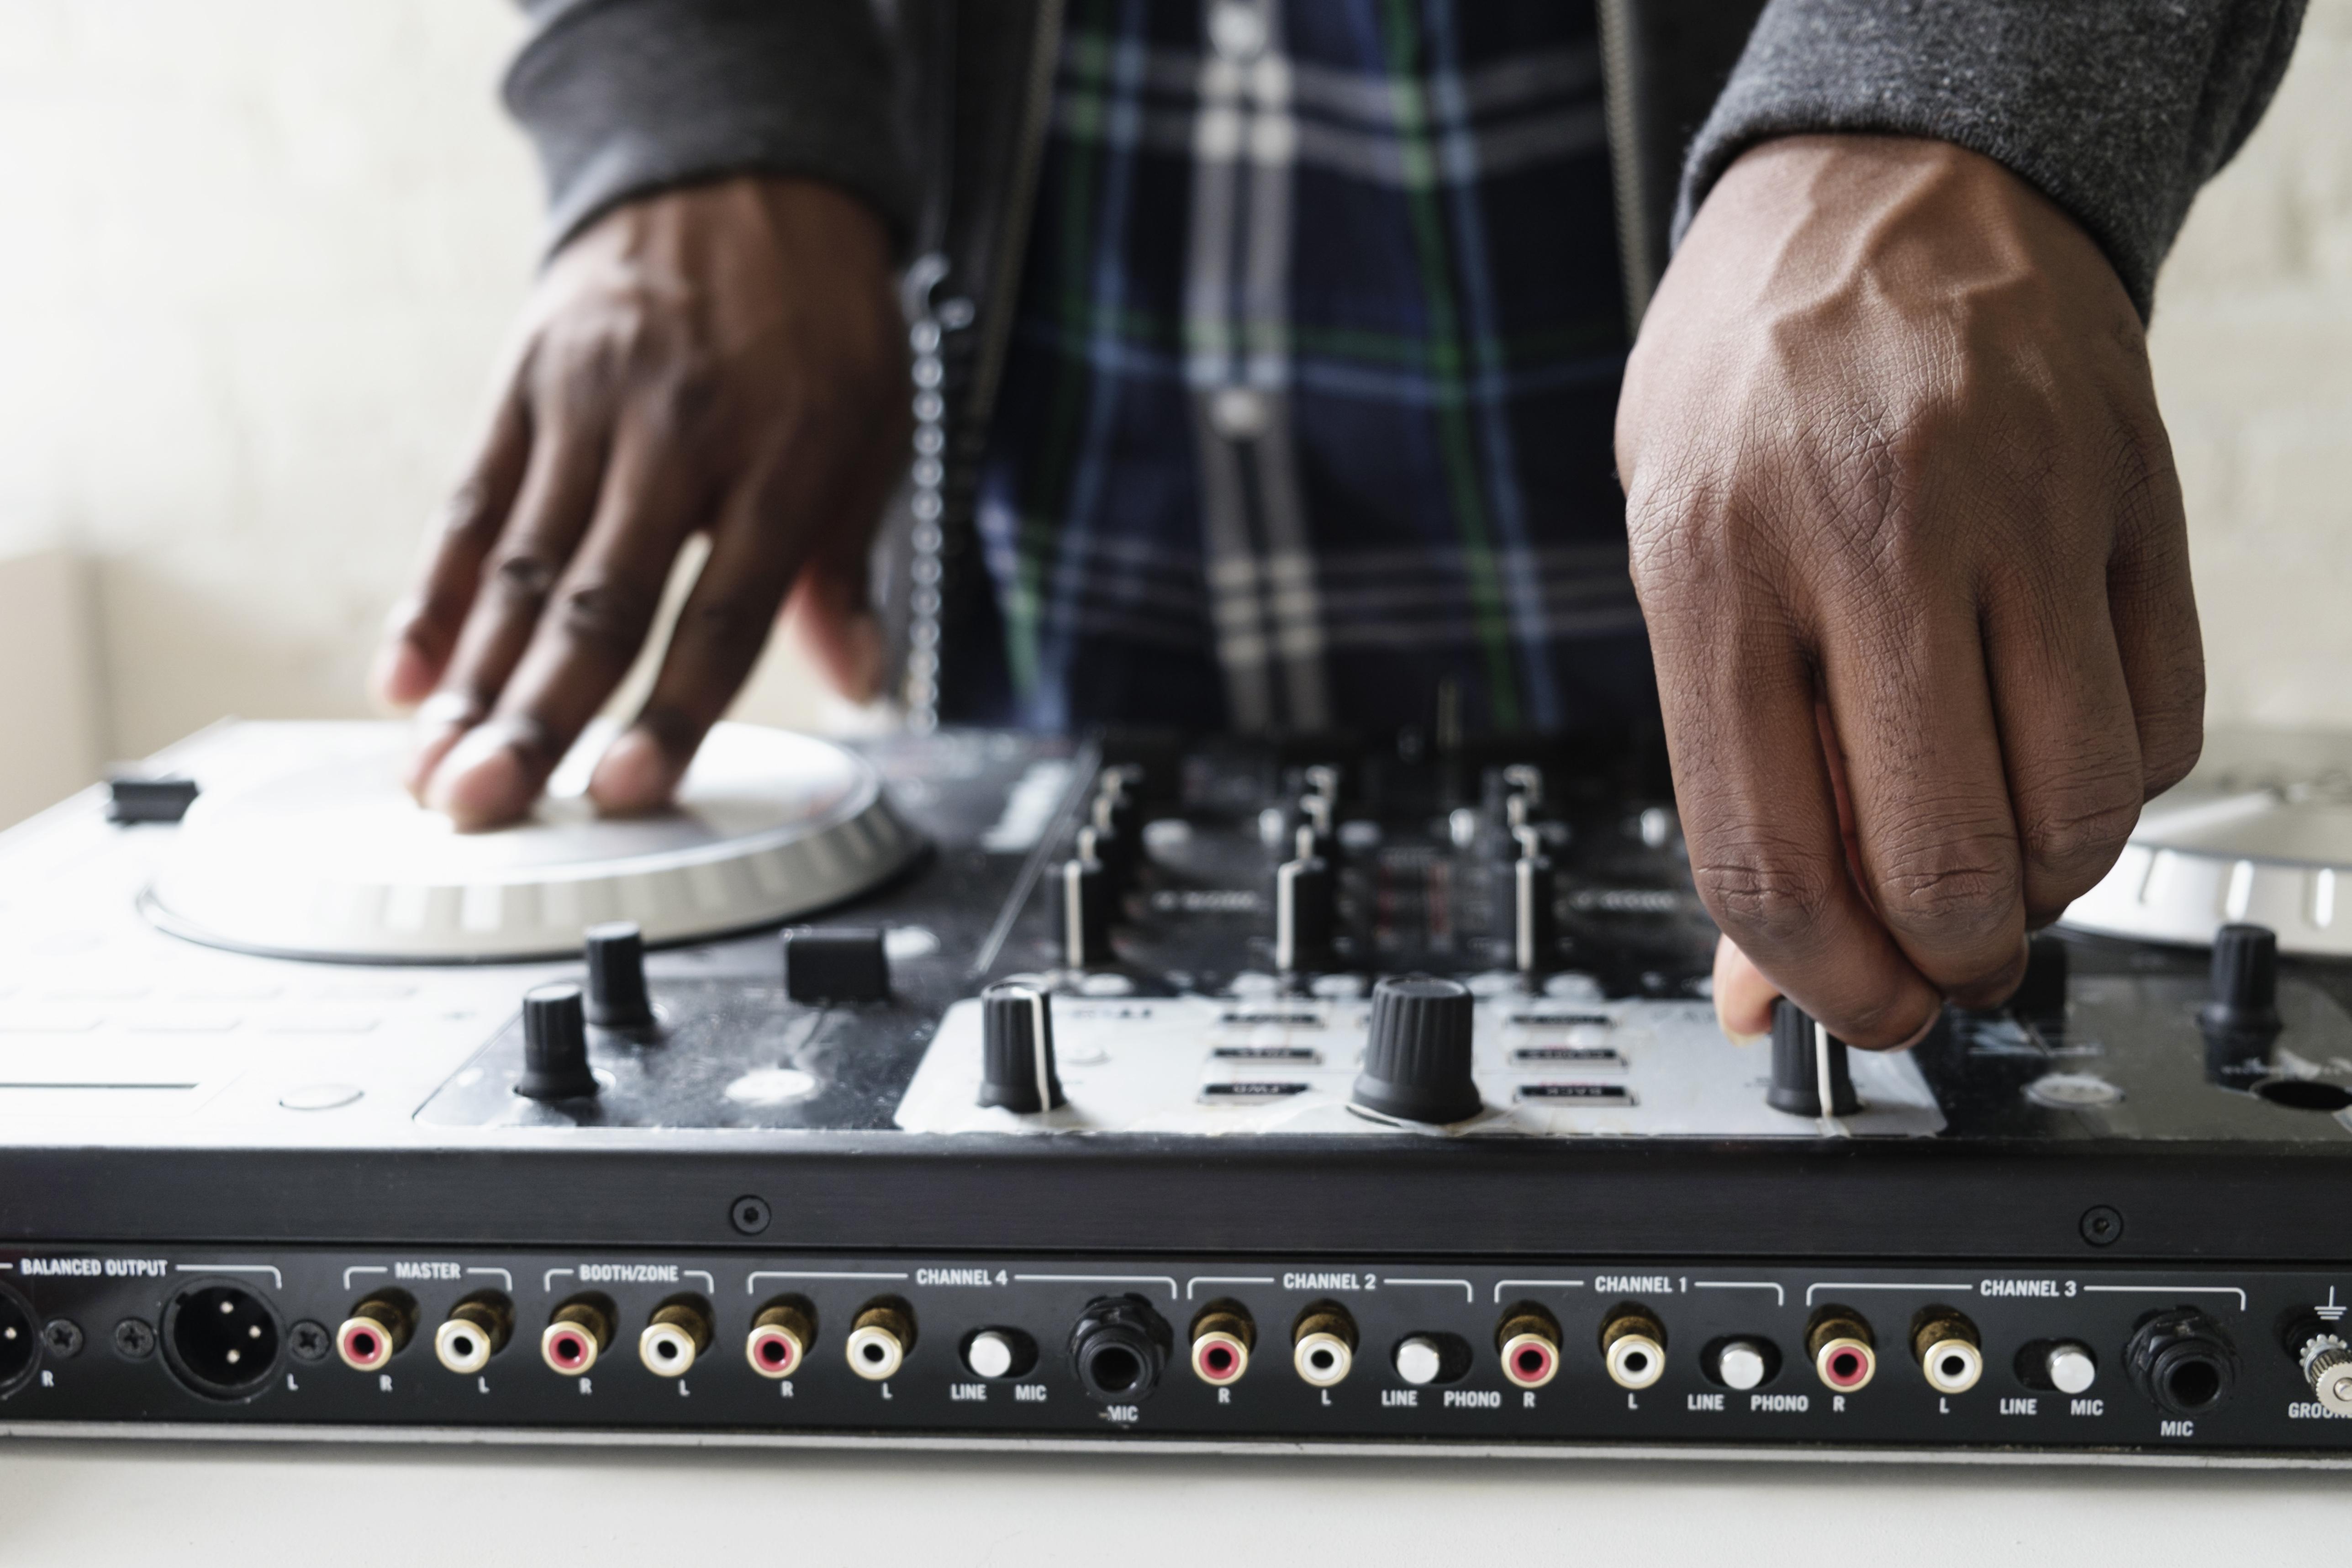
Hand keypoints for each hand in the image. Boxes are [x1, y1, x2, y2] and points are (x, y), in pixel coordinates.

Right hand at [374, 176, 908, 829]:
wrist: (737, 173)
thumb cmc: (818, 323)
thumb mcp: (872, 429)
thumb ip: (848, 564)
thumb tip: (866, 684)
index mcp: (784, 456)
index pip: (722, 612)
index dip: (670, 711)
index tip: (621, 791)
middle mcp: (679, 432)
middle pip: (598, 601)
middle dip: (537, 717)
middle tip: (486, 808)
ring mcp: (588, 403)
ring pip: (520, 565)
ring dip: (472, 680)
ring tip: (432, 773)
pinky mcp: (522, 381)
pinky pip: (470, 501)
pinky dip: (432, 593)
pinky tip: (402, 674)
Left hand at [1616, 136, 2202, 1047]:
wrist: (1892, 190)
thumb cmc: (1756, 380)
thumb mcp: (1677, 549)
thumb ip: (1723, 769)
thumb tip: (1757, 988)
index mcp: (1715, 560)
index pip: (1773, 852)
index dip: (1819, 984)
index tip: (1850, 1013)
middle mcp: (1872, 535)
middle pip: (1941, 857)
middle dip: (1942, 964)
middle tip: (1933, 963)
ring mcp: (2023, 513)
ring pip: (2077, 810)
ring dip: (2039, 892)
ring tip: (1991, 863)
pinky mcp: (2135, 503)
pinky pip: (2160, 724)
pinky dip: (2111, 791)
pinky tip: (2049, 758)